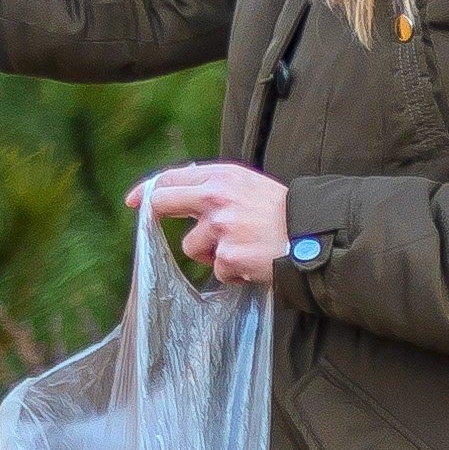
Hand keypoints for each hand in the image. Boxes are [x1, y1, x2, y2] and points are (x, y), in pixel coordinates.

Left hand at [130, 160, 294, 284]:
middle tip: (163, 226)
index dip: (148, 189)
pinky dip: (232, 272)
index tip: (134, 200)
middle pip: (164, 204)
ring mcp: (221, 227)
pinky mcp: (228, 256)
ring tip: (243, 248)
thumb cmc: (283, 212)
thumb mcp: (249, 186)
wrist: (314, 235)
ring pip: (191, 247)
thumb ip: (217, 188)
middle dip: (158, 217)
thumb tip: (182, 195)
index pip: (171, 177)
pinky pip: (217, 270)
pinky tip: (253, 264)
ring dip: (210, 254)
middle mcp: (217, 197)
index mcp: (222, 176)